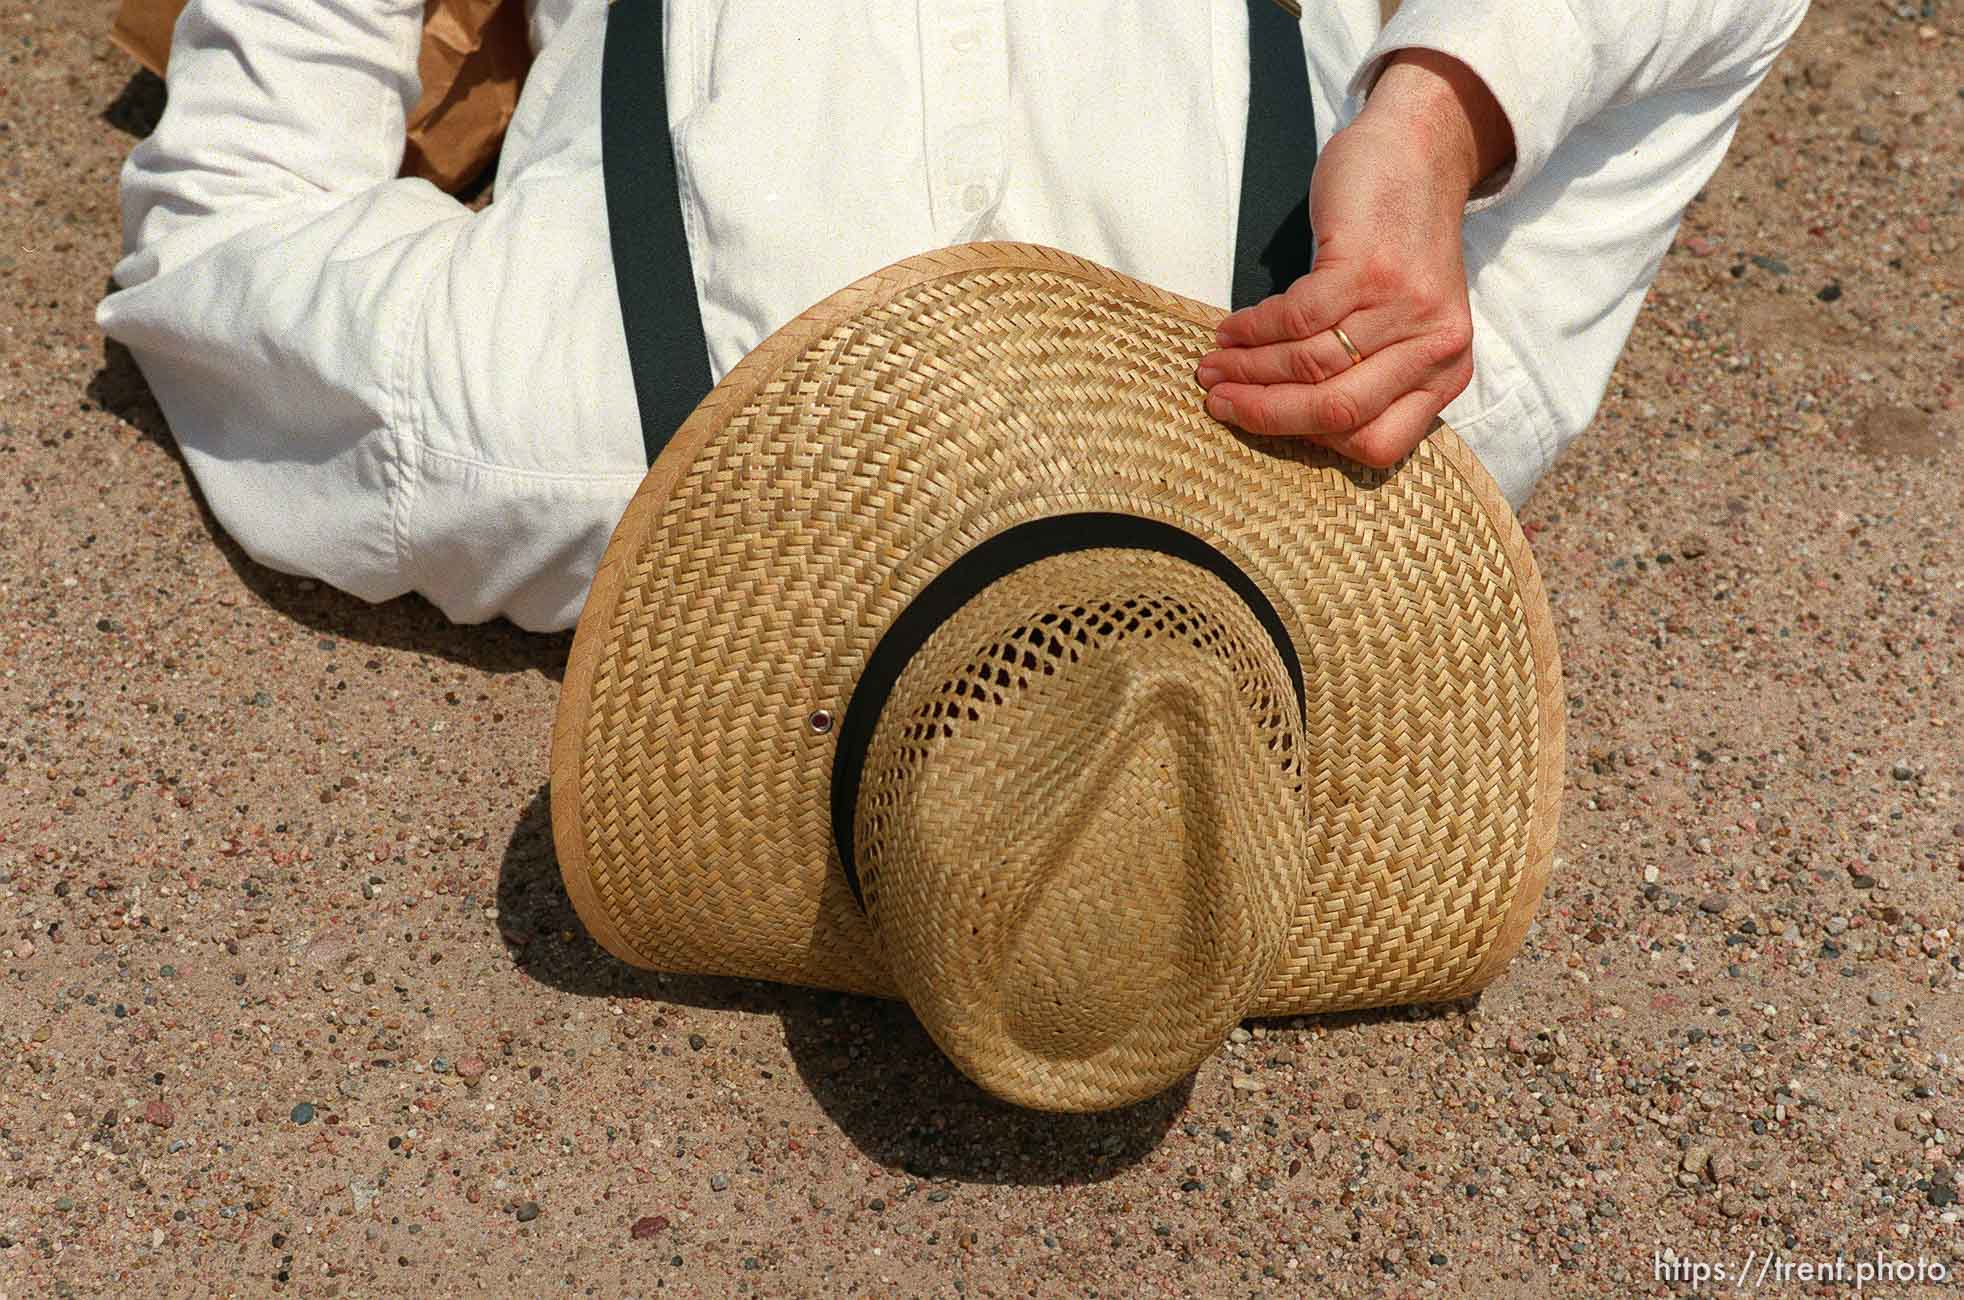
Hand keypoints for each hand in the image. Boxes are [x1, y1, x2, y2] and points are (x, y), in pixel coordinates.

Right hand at [1196, 50, 1513, 467]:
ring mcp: (1402, 306)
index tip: (1266, 423)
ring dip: (1248, 369)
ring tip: (1212, 367)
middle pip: (1338, 411)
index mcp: (1446, 373)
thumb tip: (1285, 416)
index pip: (1377, 444)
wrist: (1420, 157)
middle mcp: (1433, 346)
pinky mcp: (1366, 267)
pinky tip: (1229, 329)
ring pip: (1309, 364)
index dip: (1310, 439)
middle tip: (1218, 403)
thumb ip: (1367, 373)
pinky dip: (1252, 329)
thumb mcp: (1402, 325)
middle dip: (1265, 413)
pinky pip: (1295, 318)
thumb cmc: (1399, 247)